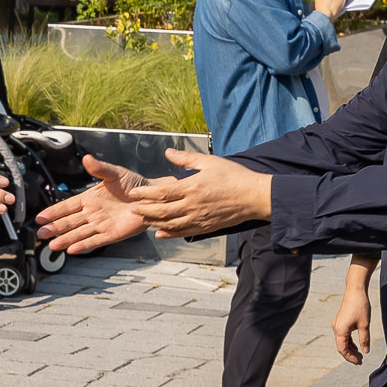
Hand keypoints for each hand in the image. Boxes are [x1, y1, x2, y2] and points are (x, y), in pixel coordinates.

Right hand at [36, 156, 146, 252]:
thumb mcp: (114, 173)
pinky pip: (95, 241)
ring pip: (79, 233)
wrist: (152, 196)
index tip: (40, 217)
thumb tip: (86, 158)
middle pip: (70, 222)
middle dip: (55, 228)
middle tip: (41, 233)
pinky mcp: (112, 234)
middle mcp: (93, 213)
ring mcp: (101, 225)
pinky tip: (72, 250)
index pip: (67, 206)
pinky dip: (84, 245)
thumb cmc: (134, 183)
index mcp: (90, 198)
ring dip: (66, 239)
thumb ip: (99, 168)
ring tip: (52, 245)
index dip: (54, 212)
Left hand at [123, 149, 275, 239]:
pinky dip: (170, 234)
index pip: (162, 192)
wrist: (254, 197)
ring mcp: (199, 218)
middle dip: (145, 210)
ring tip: (143, 220)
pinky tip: (160, 234)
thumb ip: (187, 158)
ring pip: (171, 224)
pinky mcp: (205, 227)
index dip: (146, 194)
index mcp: (192, 187)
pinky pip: (183, 233)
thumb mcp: (210, 162)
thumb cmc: (234, 176)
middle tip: (132, 208)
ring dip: (154, 222)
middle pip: (162, 211)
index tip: (134, 193)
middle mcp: (193, 205)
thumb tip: (168, 152)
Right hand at [332, 284, 369, 364]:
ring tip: (360, 354)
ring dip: (351, 348)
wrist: (355, 291)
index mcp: (340, 330)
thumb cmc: (359, 305)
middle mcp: (336, 328)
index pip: (342, 349)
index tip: (358, 362)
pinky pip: (344, 335)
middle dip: (350, 354)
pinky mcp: (341, 321)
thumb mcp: (364, 325)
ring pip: (343, 341)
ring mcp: (338, 325)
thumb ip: (364, 339)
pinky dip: (350, 342)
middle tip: (360, 361)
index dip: (350, 357)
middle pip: (341, 346)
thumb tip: (365, 351)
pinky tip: (357, 345)